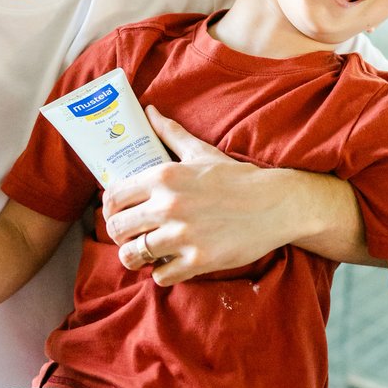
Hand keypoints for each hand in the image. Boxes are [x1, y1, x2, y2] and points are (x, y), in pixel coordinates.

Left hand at [102, 106, 296, 284]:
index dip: (110, 209)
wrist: (276, 203)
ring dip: (135, 257)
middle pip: (116, 229)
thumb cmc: (236, 178)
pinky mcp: (198, 260)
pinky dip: (162, 274)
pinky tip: (171, 264)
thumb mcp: (200, 152)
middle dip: (119, 235)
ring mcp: (182, 235)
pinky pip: (160, 276)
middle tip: (132, 236)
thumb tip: (149, 111)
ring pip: (132, 255)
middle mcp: (168, 205)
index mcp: (164, 176)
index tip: (119, 214)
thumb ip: (170, 133)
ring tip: (146, 254)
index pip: (113, 197)